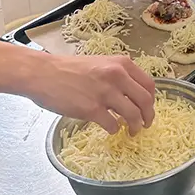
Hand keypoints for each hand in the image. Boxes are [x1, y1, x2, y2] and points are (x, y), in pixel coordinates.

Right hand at [29, 53, 155, 134]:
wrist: (42, 73)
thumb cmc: (68, 69)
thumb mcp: (100, 63)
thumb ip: (118, 75)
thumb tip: (132, 93)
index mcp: (121, 63)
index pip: (149, 84)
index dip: (152, 100)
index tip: (148, 108)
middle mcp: (117, 76)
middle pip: (145, 101)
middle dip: (148, 116)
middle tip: (145, 125)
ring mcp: (105, 93)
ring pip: (133, 115)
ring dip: (135, 126)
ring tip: (132, 131)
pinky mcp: (91, 109)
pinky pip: (112, 125)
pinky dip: (114, 130)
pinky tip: (110, 129)